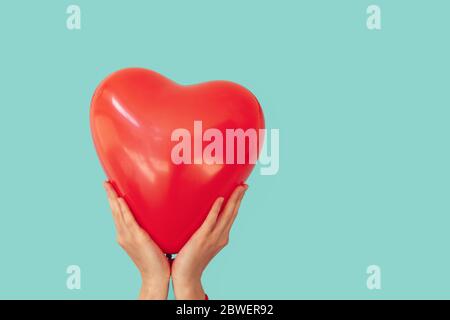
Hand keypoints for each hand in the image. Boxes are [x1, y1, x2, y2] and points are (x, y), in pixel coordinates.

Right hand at [104, 181, 169, 299]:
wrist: (156, 276)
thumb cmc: (155, 260)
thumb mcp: (148, 241)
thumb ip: (147, 230)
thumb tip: (154, 217)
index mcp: (125, 235)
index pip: (117, 214)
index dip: (113, 201)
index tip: (110, 188)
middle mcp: (123, 235)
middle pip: (114, 211)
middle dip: (109, 196)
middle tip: (105, 182)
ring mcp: (128, 237)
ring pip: (118, 213)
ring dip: (113, 198)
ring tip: (109, 185)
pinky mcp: (137, 238)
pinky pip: (128, 220)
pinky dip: (123, 209)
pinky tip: (120, 199)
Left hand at [171, 184, 247, 299]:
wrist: (187, 277)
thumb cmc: (190, 261)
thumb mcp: (202, 244)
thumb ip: (204, 232)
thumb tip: (200, 220)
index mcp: (222, 237)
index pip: (232, 216)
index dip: (237, 203)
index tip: (241, 190)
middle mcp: (221, 236)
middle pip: (233, 213)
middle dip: (239, 198)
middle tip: (244, 185)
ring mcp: (213, 237)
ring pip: (226, 215)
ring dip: (233, 200)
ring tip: (238, 188)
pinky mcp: (202, 238)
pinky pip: (211, 221)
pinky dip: (216, 210)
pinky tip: (220, 199)